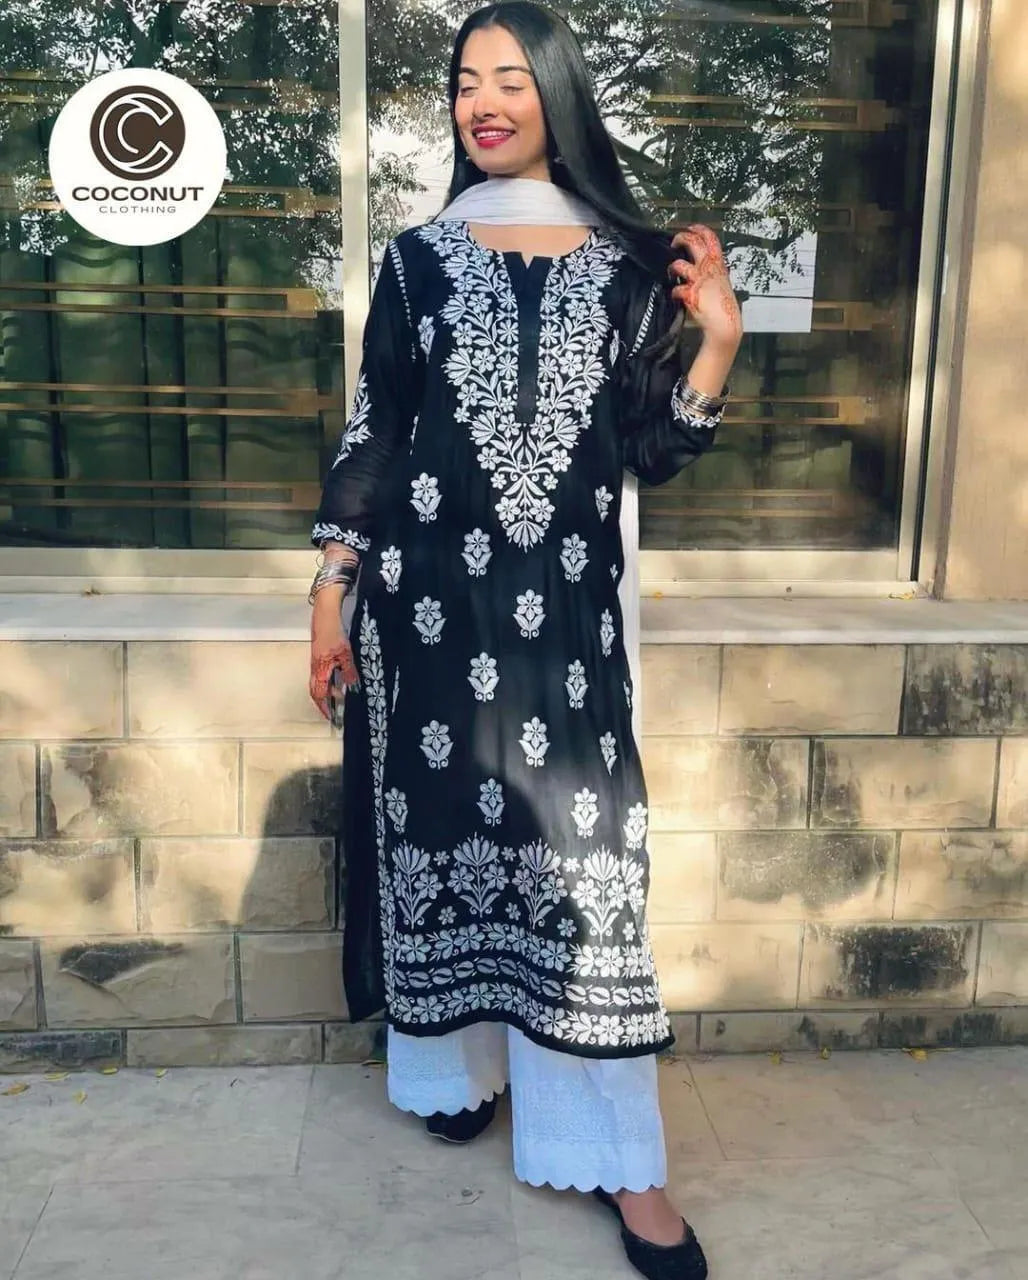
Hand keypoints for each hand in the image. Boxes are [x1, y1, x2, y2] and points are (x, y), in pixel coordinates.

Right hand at [309, 596, 358, 720]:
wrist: (326, 614)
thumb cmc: (334, 632)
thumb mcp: (346, 654)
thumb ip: (348, 672)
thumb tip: (352, 688)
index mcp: (319, 669)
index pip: (319, 694)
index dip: (324, 707)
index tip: (331, 717)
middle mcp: (315, 667)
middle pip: (315, 690)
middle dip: (323, 702)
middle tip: (333, 711)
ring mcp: (316, 661)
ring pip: (318, 682)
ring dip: (326, 691)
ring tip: (339, 697)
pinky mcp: (319, 655)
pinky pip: (321, 674)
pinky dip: (327, 681)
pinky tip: (338, 679)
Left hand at [668, 225, 742, 351]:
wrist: (725, 324)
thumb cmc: (724, 306)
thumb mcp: (723, 283)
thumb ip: (714, 273)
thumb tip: (706, 268)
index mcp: (718, 265)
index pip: (711, 239)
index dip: (699, 229)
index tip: (690, 228)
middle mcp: (709, 269)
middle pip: (694, 243)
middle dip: (681, 238)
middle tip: (674, 242)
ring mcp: (700, 281)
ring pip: (680, 265)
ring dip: (672, 267)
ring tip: (671, 271)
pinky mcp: (691, 294)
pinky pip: (676, 289)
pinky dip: (674, 292)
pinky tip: (675, 296)